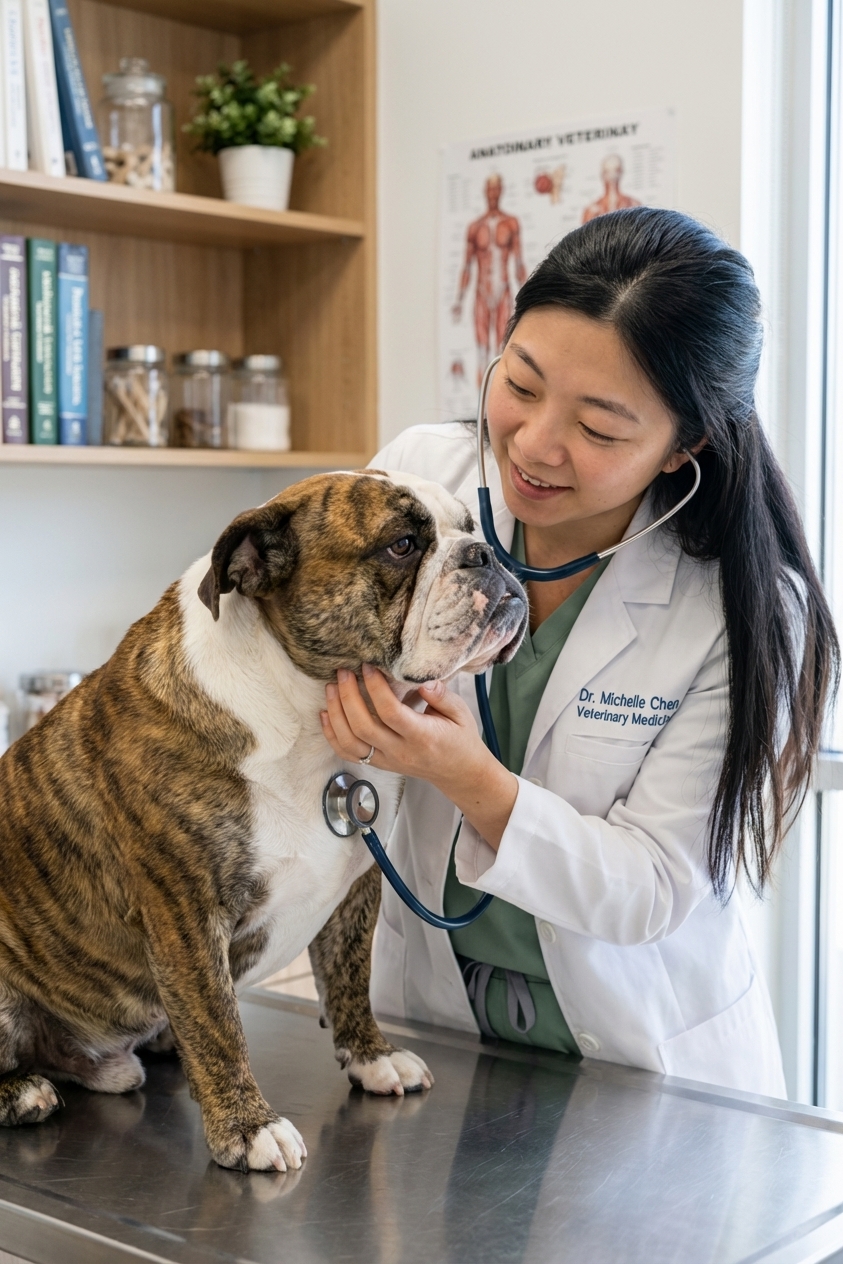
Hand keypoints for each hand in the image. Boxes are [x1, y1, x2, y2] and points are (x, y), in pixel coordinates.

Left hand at [320, 666, 517, 849]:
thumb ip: (441, 695)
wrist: (458, 773)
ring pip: (350, 742)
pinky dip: (332, 734)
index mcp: (422, 736)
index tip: (368, 666)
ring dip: (336, 714)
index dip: (375, 688)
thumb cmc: (460, 738)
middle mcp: (400, 751)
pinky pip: (348, 753)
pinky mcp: (378, 764)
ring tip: (331, 688)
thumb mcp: (461, 713)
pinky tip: (326, 713)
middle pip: (363, 727)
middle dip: (348, 696)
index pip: (390, 713)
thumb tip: (421, 679)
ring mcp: (387, 760)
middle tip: (343, 672)